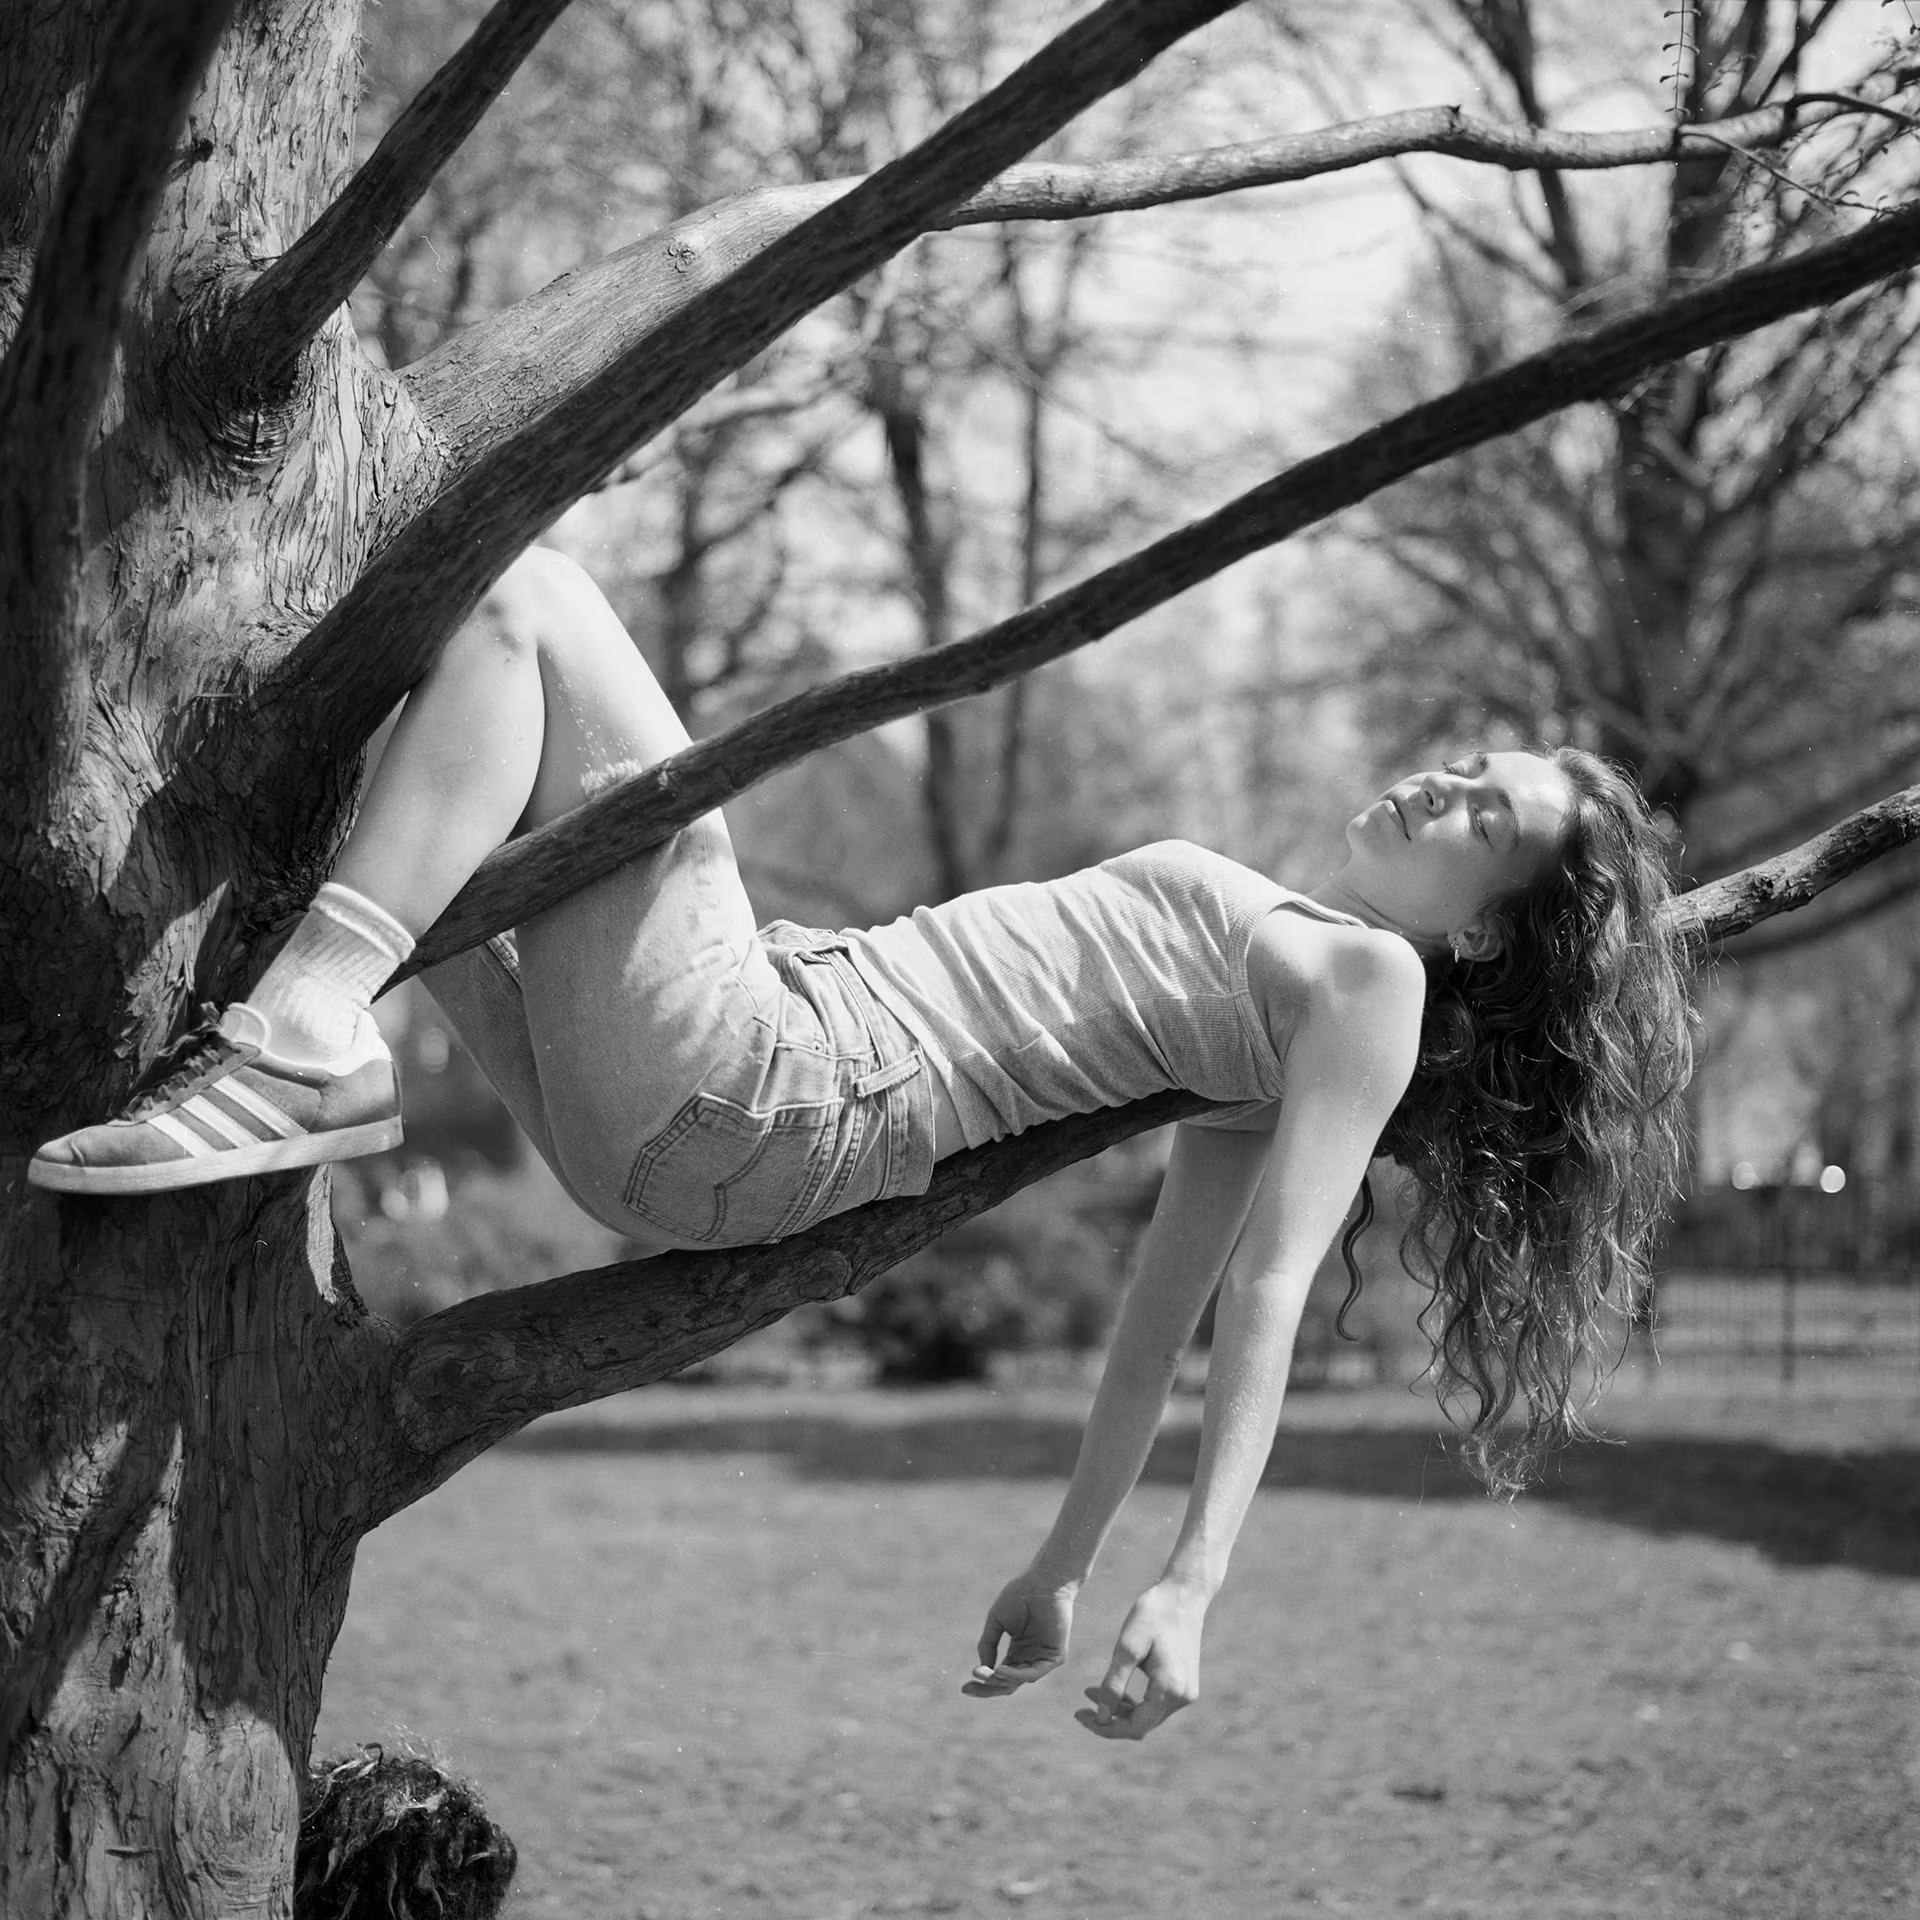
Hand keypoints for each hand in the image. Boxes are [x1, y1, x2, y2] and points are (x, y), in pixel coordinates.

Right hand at [961, 1572, 1077, 1698]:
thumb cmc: (1021, 1596)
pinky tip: (1000, 1670)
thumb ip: (988, 1644)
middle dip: (988, 1687)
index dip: (982, 1682)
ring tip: (983, 1674)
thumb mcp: (997, 1621)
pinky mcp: (1055, 1656)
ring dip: (999, 1680)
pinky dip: (1017, 1674)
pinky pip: (1034, 1672)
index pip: (1000, 1675)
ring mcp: (1043, 1658)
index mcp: (1018, 1651)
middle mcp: (1030, 1658)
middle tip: (968, 1688)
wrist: (1043, 1581)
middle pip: (1008, 1683)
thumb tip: (981, 1669)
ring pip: (1019, 1680)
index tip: (964, 1688)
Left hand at [1074, 1579, 1206, 1740]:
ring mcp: (1186, 1693)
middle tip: (1080, 1706)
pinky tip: (1114, 1689)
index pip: (1134, 1727)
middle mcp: (1182, 1698)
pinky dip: (1134, 1702)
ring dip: (1120, 1710)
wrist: (1184, 1593)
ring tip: (1090, 1692)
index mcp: (1169, 1690)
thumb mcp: (1127, 1647)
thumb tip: (1102, 1717)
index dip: (1105, 1727)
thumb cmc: (1153, 1614)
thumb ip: (1114, 1684)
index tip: (1079, 1715)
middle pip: (1141, 1725)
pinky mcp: (1184, 1685)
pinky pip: (1156, 1704)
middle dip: (1109, 1719)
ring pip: (1148, 1716)